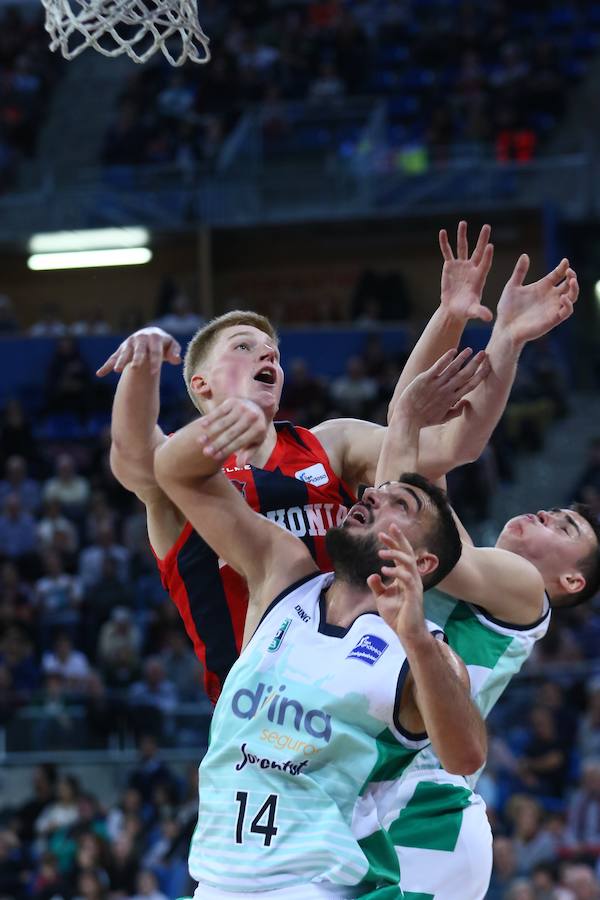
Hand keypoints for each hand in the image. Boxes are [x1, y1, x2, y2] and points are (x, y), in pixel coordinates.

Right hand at [96, 327, 180, 376]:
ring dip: (120, 361)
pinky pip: (113, 357)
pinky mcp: (122, 349)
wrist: (151, 334)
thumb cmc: (164, 344)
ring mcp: (129, 343)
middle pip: (139, 350)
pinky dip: (106, 365)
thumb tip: (176, 360)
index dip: (155, 361)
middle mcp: (140, 338)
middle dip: (136, 358)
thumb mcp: (172, 345)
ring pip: (124, 353)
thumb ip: (175, 352)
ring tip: (117, 371)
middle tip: (135, 368)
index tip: (154, 373)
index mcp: (154, 337)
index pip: (155, 351)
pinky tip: (99, 374)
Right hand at [195, 398, 267, 463]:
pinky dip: (210, 418)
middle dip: (217, 444)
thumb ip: (248, 454)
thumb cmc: (253, 430)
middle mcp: (252, 417)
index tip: (215, 457)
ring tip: (200, 441)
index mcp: (258, 429)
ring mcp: (242, 407)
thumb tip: (241, 465)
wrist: (256, 407)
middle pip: (231, 433)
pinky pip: (219, 411)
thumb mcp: (255, 443)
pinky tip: (202, 426)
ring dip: (211, 433)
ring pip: (223, 423)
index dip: (226, 450)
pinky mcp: (233, 401)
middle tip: (205, 452)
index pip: (240, 442)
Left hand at [367, 524, 428, 643]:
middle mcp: (412, 577)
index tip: (383, 532)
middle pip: (407, 553)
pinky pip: (406, 578)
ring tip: (380, 553)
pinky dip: (395, 572)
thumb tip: (373, 574)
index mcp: (405, 576)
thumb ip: (377, 585)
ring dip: (395, 555)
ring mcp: (414, 585)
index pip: (401, 555)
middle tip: (388, 529)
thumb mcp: (382, 598)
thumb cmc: (397, 616)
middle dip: (398, 540)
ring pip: (408, 562)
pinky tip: (384, 570)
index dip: (394, 543)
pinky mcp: (413, 594)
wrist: (407, 633)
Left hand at [393, 347, 489, 428]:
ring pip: (453, 368)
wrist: (407, 418)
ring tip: (470, 349)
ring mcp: (436, 384)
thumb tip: (466, 403)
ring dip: (463, 358)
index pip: (470, 385)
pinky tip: (453, 351)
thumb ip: (456, 411)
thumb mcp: (442, 419)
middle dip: (475, 363)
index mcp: (452, 400)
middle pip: (465, 374)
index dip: (480, 375)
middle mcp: (446, 391)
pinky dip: (446, 358)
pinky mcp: (425, 379)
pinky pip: (438, 366)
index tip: (488, 367)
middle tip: (484, 353)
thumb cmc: (424, 420)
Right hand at [439, 221, 493, 322]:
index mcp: (479, 277)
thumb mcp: (473, 311)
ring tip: (463, 223)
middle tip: (487, 226)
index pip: (485, 263)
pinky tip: (443, 232)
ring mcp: (461, 266)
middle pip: (478, 251)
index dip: (487, 256)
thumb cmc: (465, 310)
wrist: (454, 309)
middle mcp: (472, 268)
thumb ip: (481, 312)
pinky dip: (445, 243)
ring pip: (462, 247)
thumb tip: (489, 318)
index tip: (491, 246)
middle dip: (482, 239)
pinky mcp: (450, 266)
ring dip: (462, 235)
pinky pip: (447, 252)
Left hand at [497, 256, 578, 345]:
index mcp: (542, 287)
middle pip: (568, 285)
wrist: (504, 327)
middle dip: (572, 277)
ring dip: (574, 289)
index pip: (557, 275)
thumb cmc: (507, 309)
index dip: (563, 267)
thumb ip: (519, 272)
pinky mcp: (552, 319)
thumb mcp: (512, 287)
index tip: (565, 261)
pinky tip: (563, 297)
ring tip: (571, 280)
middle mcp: (550, 297)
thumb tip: (524, 255)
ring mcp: (552, 308)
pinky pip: (566, 312)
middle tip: (569, 271)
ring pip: (572, 297)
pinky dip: (568, 304)